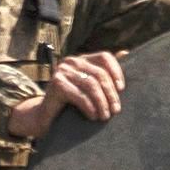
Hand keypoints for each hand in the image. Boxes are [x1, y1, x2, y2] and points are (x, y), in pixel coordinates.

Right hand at [4, 51, 126, 138]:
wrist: (44, 118)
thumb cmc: (70, 104)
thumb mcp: (89, 88)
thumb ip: (104, 73)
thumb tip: (126, 52)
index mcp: (81, 60)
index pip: (104, 57)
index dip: (116, 71)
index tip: (122, 89)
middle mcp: (71, 61)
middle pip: (100, 74)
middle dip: (111, 94)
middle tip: (115, 110)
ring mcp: (62, 71)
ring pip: (91, 85)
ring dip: (102, 102)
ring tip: (105, 116)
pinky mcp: (56, 84)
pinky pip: (79, 95)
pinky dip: (89, 107)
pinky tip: (93, 116)